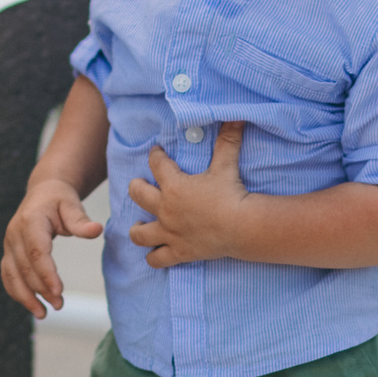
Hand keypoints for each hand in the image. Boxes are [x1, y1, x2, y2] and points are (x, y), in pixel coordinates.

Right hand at [1, 178, 103, 316]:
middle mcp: (15, 233)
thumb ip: (81, 221)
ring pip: (13, 275)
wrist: (42, 192)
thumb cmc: (60, 200)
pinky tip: (32, 306)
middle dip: (41, 289)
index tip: (59, 291)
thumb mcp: (72, 205)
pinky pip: (9, 276)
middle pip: (25, 267)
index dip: (46, 273)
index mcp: (31, 220)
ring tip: (43, 313)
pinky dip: (17, 293)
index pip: (37, 252)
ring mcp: (9, 244)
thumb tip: (96, 230)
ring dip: (26, 297)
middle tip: (59, 305)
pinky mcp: (9, 253)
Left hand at [128, 122, 248, 268]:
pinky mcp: (179, 252)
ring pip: (140, 233)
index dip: (155, 155)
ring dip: (137, 229)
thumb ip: (227, 141)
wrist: (241, 226)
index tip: (156, 152)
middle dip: (136, 187)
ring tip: (139, 226)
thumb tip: (236, 117)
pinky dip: (154, 258)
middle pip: (137, 195)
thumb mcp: (226, 165)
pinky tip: (155, 255)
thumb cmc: (231, 195)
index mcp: (174, 186)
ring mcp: (170, 233)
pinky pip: (158, 259)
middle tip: (140, 186)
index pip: (156, 164)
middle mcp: (165, 209)